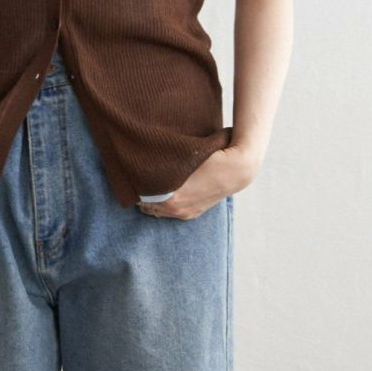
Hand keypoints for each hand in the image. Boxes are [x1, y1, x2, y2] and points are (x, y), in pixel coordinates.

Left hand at [138, 143, 261, 218]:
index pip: (142, 195)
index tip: (133, 173)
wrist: (238, 169)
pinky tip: (160, 195)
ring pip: (155, 211)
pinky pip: (168, 214)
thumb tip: (145, 156)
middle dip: (142, 192)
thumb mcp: (185, 157)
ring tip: (148, 186)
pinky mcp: (192, 214)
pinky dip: (161, 206)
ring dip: (151, 201)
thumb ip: (164, 161)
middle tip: (137, 178)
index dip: (136, 184)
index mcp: (171, 197)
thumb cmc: (212, 157)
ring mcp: (184, 214)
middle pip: (146, 205)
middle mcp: (176, 209)